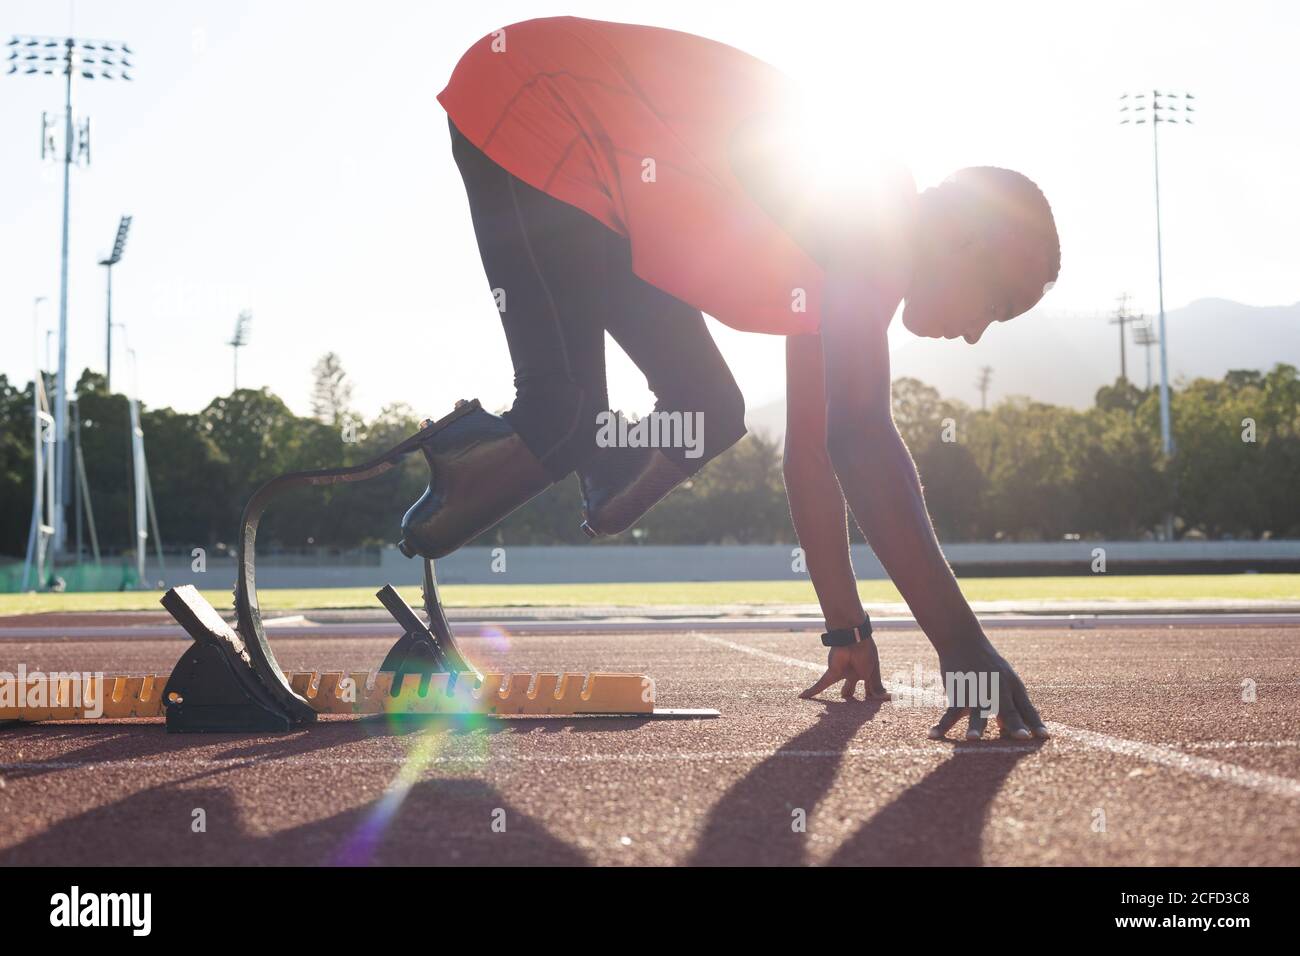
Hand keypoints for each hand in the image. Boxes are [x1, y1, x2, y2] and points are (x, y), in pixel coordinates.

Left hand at [800, 637, 888, 701]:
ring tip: (825, 712)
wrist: (853, 639)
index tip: (868, 703)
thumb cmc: (865, 653)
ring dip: (830, 696)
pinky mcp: (831, 673)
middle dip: (848, 694)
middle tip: (845, 702)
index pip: (867, 687)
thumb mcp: (872, 671)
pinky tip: (802, 697)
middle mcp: (852, 673)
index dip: (869, 696)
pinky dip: (811, 691)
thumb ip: (876, 685)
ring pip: (837, 687)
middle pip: (849, 687)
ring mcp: (841, 672)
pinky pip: (820, 684)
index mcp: (864, 672)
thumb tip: (882, 698)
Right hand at [929, 635, 1048, 740]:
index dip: (1035, 723)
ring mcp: (976, 690)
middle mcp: (997, 688)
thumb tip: (1008, 728)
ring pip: (976, 710)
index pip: (1027, 708)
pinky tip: (933, 735)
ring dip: (974, 726)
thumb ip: (1008, 704)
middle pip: (1007, 709)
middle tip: (1022, 738)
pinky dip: (941, 724)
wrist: (963, 639)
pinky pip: (949, 710)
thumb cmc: (986, 663)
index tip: (1045, 737)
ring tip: (973, 740)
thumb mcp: (1003, 680)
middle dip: (1015, 725)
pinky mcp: (957, 690)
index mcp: (1013, 686)